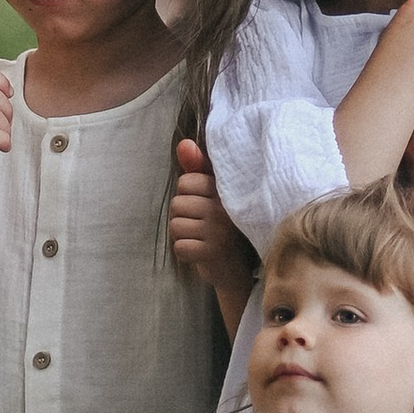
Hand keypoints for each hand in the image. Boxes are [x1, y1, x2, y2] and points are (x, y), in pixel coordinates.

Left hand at [170, 140, 256, 295]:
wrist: (237, 269)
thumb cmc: (221, 226)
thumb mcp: (212, 194)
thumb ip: (197, 167)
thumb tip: (183, 144)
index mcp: (225, 190)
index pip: (185, 181)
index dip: (188, 195)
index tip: (204, 205)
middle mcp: (224, 207)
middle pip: (177, 204)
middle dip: (183, 217)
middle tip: (202, 226)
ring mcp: (219, 230)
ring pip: (175, 225)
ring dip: (183, 235)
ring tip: (201, 238)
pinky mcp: (212, 252)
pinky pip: (179, 247)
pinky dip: (185, 252)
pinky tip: (201, 253)